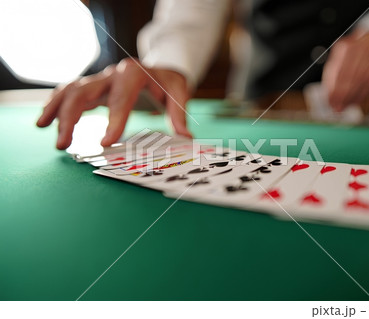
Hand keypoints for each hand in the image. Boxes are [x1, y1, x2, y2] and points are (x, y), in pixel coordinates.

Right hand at [36, 57, 190, 149]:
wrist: (157, 67)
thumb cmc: (167, 81)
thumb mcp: (178, 92)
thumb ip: (178, 113)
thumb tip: (185, 138)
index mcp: (134, 74)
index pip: (121, 100)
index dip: (113, 121)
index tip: (105, 143)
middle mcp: (112, 74)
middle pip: (84, 91)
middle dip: (71, 117)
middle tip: (63, 145)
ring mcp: (100, 79)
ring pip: (71, 90)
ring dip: (56, 110)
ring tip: (43, 129)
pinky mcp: (93, 85)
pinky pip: (69, 91)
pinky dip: (55, 104)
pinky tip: (45, 120)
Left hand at [322, 31, 368, 110]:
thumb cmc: (352, 53)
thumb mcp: (338, 59)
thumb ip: (331, 76)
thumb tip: (329, 97)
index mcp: (345, 47)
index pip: (338, 72)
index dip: (334, 90)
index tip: (330, 102)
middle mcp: (361, 48)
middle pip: (351, 78)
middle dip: (343, 96)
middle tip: (337, 108)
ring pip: (363, 82)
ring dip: (353, 98)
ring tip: (345, 106)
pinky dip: (364, 94)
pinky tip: (357, 101)